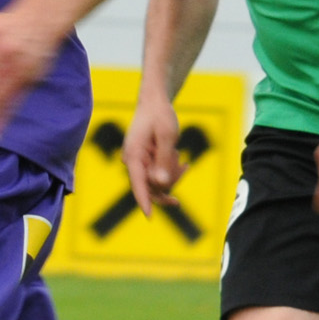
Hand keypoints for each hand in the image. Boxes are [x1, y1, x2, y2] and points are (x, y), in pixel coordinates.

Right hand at [123, 96, 183, 216]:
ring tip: (184, 161)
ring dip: (173, 175)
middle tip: (186, 167)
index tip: (149, 216)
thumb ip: (163, 160)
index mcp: (133, 155)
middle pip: (152, 185)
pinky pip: (159, 176)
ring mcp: (138, 164)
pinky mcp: (144, 163)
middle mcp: (132, 162)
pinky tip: (182, 162)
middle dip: (171, 180)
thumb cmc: (160, 116)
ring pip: (158, 182)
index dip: (144, 200)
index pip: (138, 183)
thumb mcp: (167, 135)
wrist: (154, 103)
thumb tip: (161, 184)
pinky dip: (171, 171)